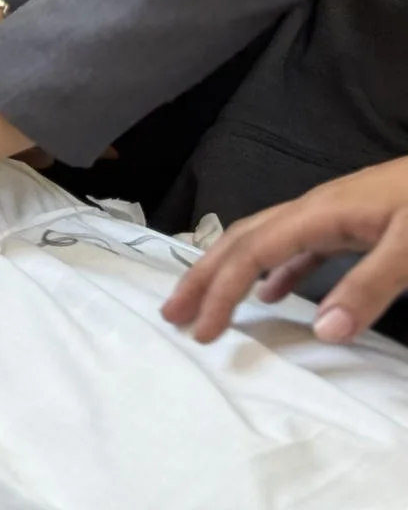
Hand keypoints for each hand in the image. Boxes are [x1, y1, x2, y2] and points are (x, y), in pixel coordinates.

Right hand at [162, 158, 407, 344]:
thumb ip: (369, 286)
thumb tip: (320, 332)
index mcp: (319, 212)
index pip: (251, 253)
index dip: (220, 291)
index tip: (202, 330)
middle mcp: (314, 208)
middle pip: (241, 239)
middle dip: (203, 276)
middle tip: (172, 313)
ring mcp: (331, 214)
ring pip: (262, 240)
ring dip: (230, 272)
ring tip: (207, 303)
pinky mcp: (350, 223)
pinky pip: (295, 248)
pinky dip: (274, 272)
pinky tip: (273, 296)